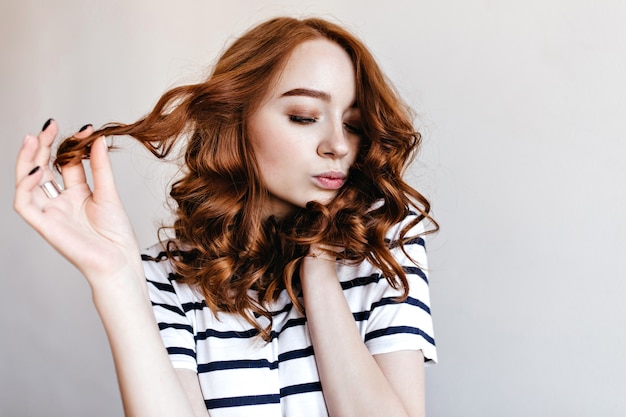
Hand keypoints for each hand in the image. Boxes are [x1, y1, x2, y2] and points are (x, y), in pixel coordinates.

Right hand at [14, 120, 141, 282]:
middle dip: (44, 146)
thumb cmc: (116, 234)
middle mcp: (60, 201)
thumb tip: (98, 138)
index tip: (86, 128)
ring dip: (27, 160)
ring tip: (35, 138)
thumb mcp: (109, 193)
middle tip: (50, 125)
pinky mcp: (43, 225)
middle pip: (43, 168)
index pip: (65, 163)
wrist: (119, 260)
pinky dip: (25, 186)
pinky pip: (24, 204)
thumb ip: (100, 167)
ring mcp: (50, 212)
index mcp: (77, 193)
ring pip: (27, 182)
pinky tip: (36, 169)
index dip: (70, 144)